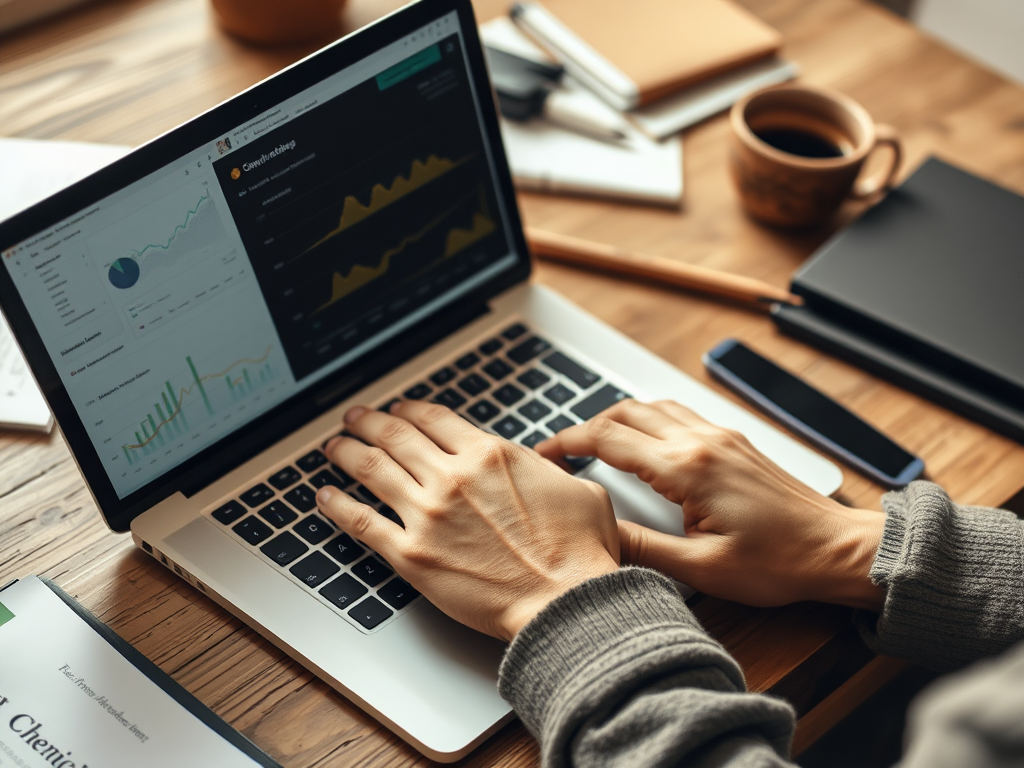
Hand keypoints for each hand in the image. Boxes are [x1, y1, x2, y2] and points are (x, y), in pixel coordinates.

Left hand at [316, 400, 618, 640]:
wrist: (565, 601)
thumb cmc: (578, 552)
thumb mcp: (578, 489)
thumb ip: (547, 470)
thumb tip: (541, 466)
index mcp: (489, 455)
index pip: (434, 418)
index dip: (409, 410)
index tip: (398, 411)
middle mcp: (452, 477)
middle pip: (394, 436)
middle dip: (368, 422)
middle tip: (353, 418)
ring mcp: (427, 515)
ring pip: (371, 470)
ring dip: (346, 453)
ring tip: (333, 447)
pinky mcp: (412, 555)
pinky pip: (362, 523)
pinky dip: (337, 506)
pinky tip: (324, 497)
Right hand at [536, 400, 884, 610]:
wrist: (834, 548)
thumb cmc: (778, 563)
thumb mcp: (702, 568)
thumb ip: (643, 549)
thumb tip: (596, 536)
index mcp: (687, 468)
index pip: (609, 440)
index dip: (566, 443)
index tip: (542, 454)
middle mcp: (702, 441)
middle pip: (625, 412)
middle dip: (585, 427)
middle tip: (561, 452)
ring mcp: (720, 435)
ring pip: (652, 406)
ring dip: (616, 418)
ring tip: (592, 444)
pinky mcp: (733, 440)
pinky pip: (678, 413)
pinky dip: (647, 418)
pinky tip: (642, 439)